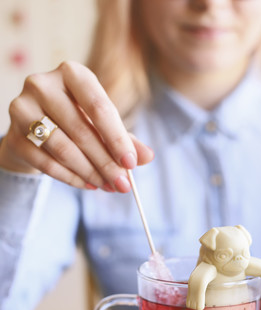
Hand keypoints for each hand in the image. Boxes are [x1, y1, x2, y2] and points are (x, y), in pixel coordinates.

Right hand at [0, 61, 153, 191]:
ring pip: (63, 148)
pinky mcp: (13, 135)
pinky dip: (70, 178)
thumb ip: (125, 139)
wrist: (34, 129)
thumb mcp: (102, 125)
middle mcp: (43, 84)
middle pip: (82, 131)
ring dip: (90, 173)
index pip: (99, 107)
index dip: (117, 138)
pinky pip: (46, 163)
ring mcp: (22, 108)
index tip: (132, 164)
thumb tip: (148, 156)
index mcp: (72, 73)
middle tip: (123, 184)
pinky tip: (88, 185)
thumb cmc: (75, 121)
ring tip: (108, 186)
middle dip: (106, 163)